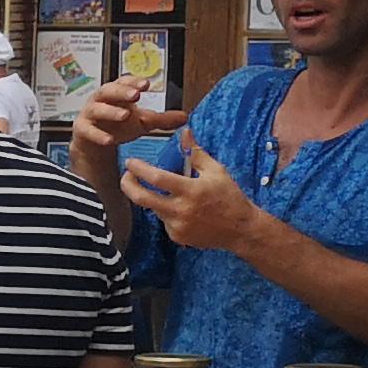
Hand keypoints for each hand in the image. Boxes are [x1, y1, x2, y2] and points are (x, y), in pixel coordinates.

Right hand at [69, 76, 186, 159]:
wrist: (95, 142)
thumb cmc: (118, 126)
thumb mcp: (142, 122)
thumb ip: (162, 120)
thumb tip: (185, 117)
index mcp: (116, 93)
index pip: (124, 82)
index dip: (133, 82)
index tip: (146, 84)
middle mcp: (101, 100)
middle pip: (108, 90)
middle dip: (121, 91)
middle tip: (135, 95)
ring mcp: (89, 114)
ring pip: (97, 109)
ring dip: (110, 111)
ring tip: (124, 115)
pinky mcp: (82, 129)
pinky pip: (87, 130)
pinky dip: (98, 135)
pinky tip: (109, 140)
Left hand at [120, 145, 257, 254]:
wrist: (241, 229)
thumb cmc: (230, 197)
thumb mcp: (216, 171)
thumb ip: (196, 152)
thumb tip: (185, 132)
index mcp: (191, 191)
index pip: (156, 178)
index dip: (139, 169)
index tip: (131, 162)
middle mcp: (181, 210)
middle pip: (142, 198)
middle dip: (128, 185)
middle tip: (126, 175)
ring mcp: (177, 226)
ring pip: (152, 208)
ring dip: (151, 197)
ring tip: (161, 189)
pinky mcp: (177, 236)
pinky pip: (163, 220)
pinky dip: (166, 210)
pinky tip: (181, 208)